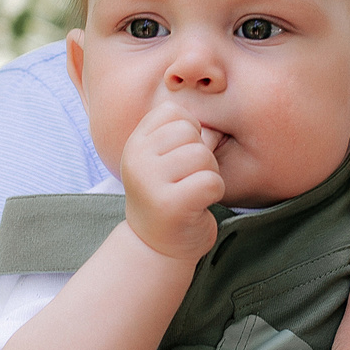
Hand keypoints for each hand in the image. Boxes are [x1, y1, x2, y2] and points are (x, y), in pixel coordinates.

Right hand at [120, 102, 224, 261]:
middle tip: (188, 180)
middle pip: (191, 132)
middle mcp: (137, 158)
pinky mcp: (170, 204)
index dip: (190, 132)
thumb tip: (211, 101)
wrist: (155, 247)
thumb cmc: (168, 196)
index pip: (174, 113)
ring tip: (193, 192)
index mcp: (135, 143)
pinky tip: (199, 204)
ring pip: (203, 156)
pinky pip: (211, 181)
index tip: (180, 159)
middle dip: (202, 155)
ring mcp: (150, 181)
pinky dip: (214, 193)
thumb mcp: (164, 158)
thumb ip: (180, 133)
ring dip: (209, 175)